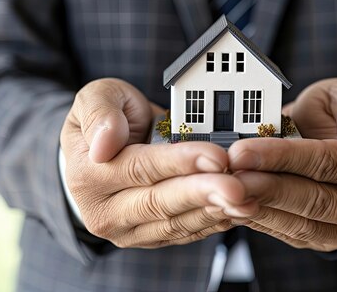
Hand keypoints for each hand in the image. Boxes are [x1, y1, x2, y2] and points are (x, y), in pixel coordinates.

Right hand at [60, 78, 255, 247]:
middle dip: (205, 193)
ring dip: (215, 212)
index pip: (141, 168)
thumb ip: (100, 112)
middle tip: (240, 187)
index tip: (217, 155)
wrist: (102, 154)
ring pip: (176, 223)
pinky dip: (213, 222)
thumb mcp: (96, 98)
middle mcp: (104, 210)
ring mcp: (127, 230)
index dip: (181, 162)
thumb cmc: (107, 119)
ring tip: (248, 199)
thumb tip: (104, 144)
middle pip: (161, 202)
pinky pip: (184, 233)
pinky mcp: (149, 238)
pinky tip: (237, 211)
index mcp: (88, 174)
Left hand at [227, 78, 336, 250]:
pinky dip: (260, 222)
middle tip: (226, 178)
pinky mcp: (327, 243)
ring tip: (224, 192)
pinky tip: (234, 207)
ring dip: (258, 209)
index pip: (328, 163)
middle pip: (313, 200)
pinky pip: (290, 235)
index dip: (281, 158)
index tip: (242, 151)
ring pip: (300, 225)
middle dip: (264, 188)